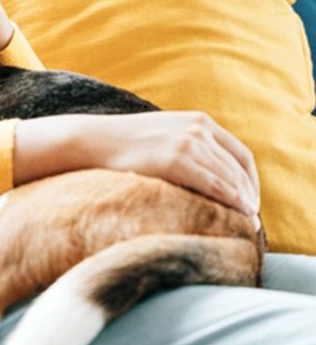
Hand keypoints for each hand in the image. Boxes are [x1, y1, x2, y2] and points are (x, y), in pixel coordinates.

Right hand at [15, 111, 260, 215]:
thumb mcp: (164, 134)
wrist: (93, 140)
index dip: (251, 181)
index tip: (249, 201)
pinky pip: (215, 185)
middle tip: (251, 219)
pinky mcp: (177, 160)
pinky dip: (231, 202)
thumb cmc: (125, 145)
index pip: (241, 154)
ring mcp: (188, 143)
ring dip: (242, 203)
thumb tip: (207, 173)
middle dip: (248, 195)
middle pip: (238, 168)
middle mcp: (198, 129)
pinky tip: (236, 214)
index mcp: (199, 120)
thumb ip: (189, 145)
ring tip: (245, 224)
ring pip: (230, 178)